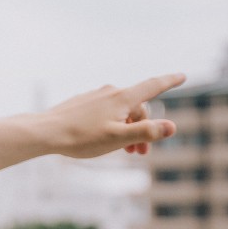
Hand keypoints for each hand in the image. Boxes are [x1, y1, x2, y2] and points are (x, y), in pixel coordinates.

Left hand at [42, 74, 184, 158]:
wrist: (44, 132)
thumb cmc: (81, 137)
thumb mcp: (118, 139)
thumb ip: (146, 132)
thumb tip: (173, 126)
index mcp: (122, 98)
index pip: (153, 86)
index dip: (170, 81)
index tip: (182, 75)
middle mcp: (110, 92)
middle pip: (137, 107)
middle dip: (143, 128)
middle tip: (141, 153)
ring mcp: (94, 96)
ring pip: (120, 112)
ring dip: (127, 129)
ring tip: (125, 151)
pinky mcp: (82, 103)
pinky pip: (105, 112)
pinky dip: (112, 125)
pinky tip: (103, 140)